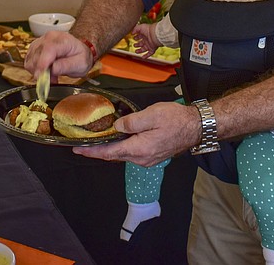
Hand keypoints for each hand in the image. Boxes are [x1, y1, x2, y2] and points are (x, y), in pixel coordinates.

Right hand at [25, 30, 93, 79]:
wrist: (79, 51)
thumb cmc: (80, 57)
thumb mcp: (80, 64)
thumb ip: (66, 66)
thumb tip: (52, 69)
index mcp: (62, 40)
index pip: (48, 49)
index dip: (42, 64)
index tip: (41, 77)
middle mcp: (49, 38)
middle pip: (36, 55)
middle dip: (42, 72)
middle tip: (52, 79)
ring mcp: (41, 41)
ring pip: (30, 60)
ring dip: (38, 71)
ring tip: (51, 75)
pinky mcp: (35, 47)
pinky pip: (28, 60)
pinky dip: (34, 69)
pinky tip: (45, 71)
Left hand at [73, 101, 200, 165]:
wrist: (196, 127)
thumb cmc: (176, 119)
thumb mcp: (151, 115)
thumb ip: (131, 122)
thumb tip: (116, 126)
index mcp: (139, 149)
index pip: (109, 153)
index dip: (91, 151)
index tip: (77, 149)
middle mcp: (142, 158)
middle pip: (114, 155)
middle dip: (97, 150)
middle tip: (82, 144)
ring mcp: (147, 159)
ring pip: (123, 154)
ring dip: (109, 149)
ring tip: (96, 140)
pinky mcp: (152, 155)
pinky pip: (131, 153)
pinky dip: (121, 148)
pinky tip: (117, 139)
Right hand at [131, 23, 159, 56]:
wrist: (155, 34)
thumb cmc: (149, 29)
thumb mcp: (140, 27)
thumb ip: (135, 29)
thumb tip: (132, 33)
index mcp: (144, 34)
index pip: (140, 36)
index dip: (136, 37)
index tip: (134, 38)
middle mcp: (147, 40)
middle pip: (141, 43)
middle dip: (137, 45)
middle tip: (134, 45)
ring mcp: (150, 44)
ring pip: (144, 49)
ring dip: (140, 51)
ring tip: (136, 51)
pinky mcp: (152, 48)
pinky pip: (149, 53)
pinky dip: (146, 56)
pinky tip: (142, 57)